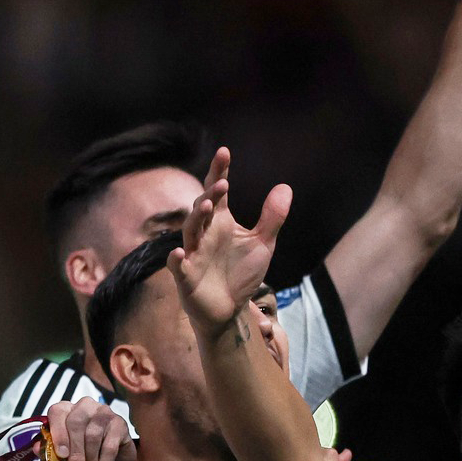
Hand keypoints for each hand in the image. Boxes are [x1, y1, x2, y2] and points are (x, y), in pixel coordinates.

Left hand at [46, 397, 135, 460]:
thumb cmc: (82, 455)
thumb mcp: (63, 455)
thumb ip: (48, 449)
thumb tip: (36, 448)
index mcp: (66, 409)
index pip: (57, 412)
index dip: (58, 433)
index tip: (61, 454)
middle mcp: (84, 406)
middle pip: (76, 424)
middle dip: (75, 451)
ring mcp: (104, 412)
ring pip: (93, 435)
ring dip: (89, 460)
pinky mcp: (120, 424)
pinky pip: (110, 444)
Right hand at [166, 147, 290, 332]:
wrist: (228, 309)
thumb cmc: (241, 273)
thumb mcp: (262, 243)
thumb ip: (272, 217)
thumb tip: (285, 186)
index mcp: (220, 223)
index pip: (217, 192)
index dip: (219, 172)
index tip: (224, 152)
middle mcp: (204, 234)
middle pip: (202, 209)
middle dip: (210, 195)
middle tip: (223, 183)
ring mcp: (193, 254)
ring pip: (190, 231)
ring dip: (196, 218)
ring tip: (207, 205)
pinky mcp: (186, 276)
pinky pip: (178, 265)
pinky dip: (176, 259)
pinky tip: (179, 252)